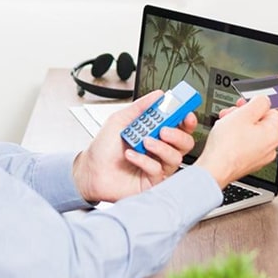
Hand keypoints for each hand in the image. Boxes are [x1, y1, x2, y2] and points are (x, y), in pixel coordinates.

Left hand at [72, 91, 196, 203]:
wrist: (89, 170)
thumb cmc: (103, 148)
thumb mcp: (120, 120)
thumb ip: (140, 107)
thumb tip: (158, 95)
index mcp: (155, 132)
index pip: (180, 125)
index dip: (187, 119)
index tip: (186, 113)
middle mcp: (159, 149)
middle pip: (185, 143)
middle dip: (178, 135)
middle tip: (164, 129)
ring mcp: (157, 166)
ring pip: (175, 158)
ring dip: (161, 147)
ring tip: (144, 141)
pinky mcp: (152, 182)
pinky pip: (158, 171)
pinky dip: (144, 161)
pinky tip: (131, 155)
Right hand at [195, 95, 277, 188]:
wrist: (214, 168)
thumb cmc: (227, 146)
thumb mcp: (244, 113)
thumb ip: (259, 101)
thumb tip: (265, 99)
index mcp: (274, 134)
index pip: (271, 110)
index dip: (254, 104)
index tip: (243, 104)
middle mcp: (270, 147)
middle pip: (260, 121)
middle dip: (244, 114)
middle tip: (231, 114)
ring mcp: (259, 157)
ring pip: (251, 132)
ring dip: (237, 125)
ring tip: (225, 125)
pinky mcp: (248, 162)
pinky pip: (245, 144)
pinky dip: (236, 138)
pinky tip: (225, 137)